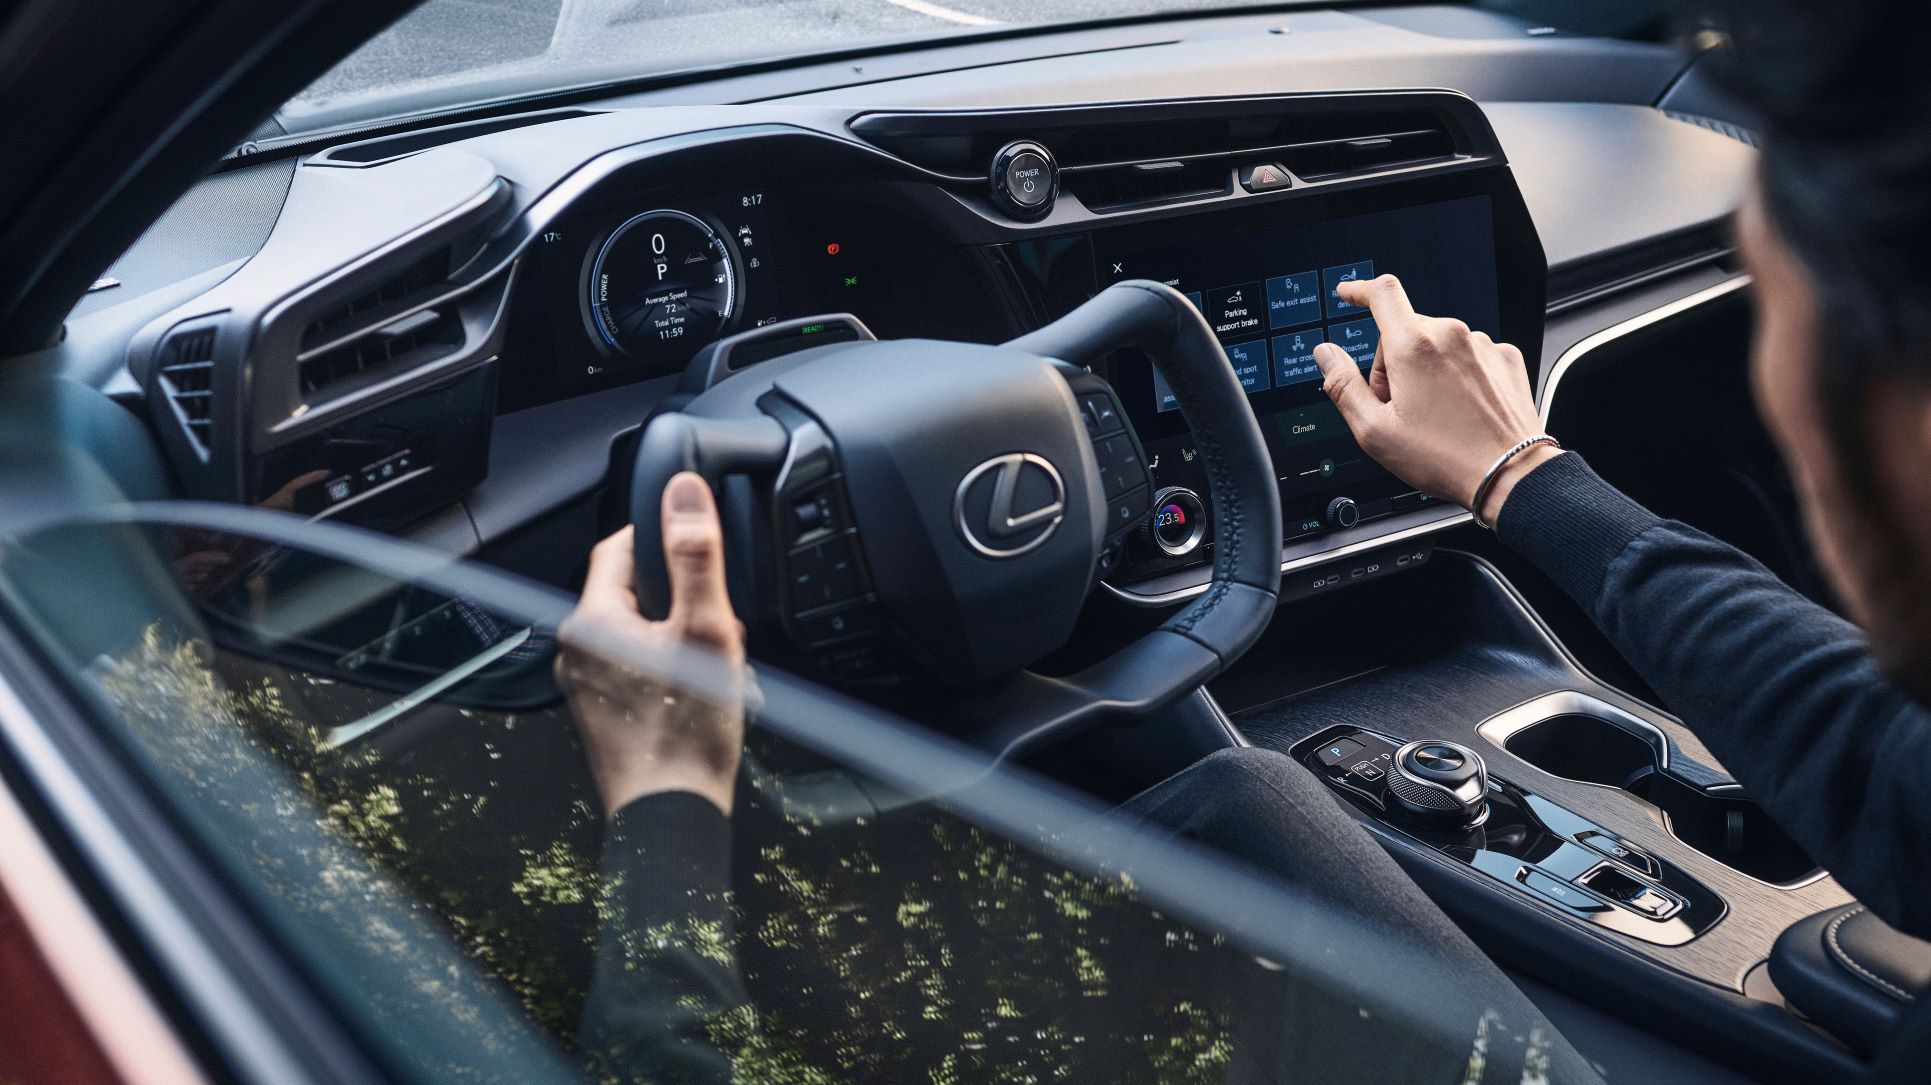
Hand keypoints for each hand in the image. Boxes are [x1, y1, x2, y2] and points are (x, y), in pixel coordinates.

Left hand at [556, 473, 746, 816]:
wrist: (672, 815)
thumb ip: (694, 555)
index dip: (663, 534)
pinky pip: (638, 667)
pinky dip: (671, 667)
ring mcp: (586, 685)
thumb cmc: (686, 733)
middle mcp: (576, 650)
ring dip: (680, 635)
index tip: (701, 548)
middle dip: (682, 596)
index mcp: (591, 620)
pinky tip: (701, 691)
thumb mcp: (705, 629)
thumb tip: (684, 493)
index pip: (619, 545)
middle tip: (718, 621)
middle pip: (634, 591)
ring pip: (640, 631)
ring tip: (714, 662)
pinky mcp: (603, 713)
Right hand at [1311, 275, 1560, 525]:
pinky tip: (1460, 409)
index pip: (1381, 294)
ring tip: (1434, 415)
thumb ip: (1343, 386)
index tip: (1349, 294)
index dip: (1359, 290)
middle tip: (1398, 407)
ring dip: (1427, 370)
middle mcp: (1451, 336)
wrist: (1509, 474)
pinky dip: (1458, 375)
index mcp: (1414, 347)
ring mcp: (1482, 346)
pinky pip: (1468, 355)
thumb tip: (1326, 354)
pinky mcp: (1504, 359)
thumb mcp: (1375, 431)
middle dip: (1393, 363)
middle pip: (1406, 331)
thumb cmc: (1445, 458)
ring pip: (1438, 344)